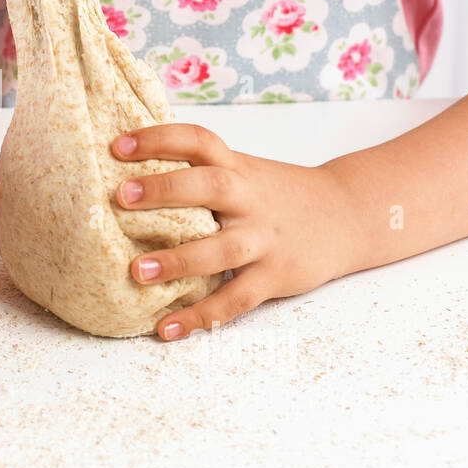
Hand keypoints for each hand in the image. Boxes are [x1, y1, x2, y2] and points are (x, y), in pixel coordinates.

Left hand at [110, 122, 358, 340]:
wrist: (349, 214)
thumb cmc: (279, 194)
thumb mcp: (245, 171)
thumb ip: (200, 171)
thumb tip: (129, 171)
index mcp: (237, 168)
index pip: (198, 141)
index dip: (159, 139)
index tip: (118, 144)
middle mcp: (249, 199)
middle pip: (209, 187)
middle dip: (164, 190)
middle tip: (121, 196)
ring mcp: (264, 239)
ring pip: (222, 249)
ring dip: (179, 260)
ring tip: (138, 270)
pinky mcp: (274, 276)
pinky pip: (235, 300)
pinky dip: (200, 317)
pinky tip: (165, 328)